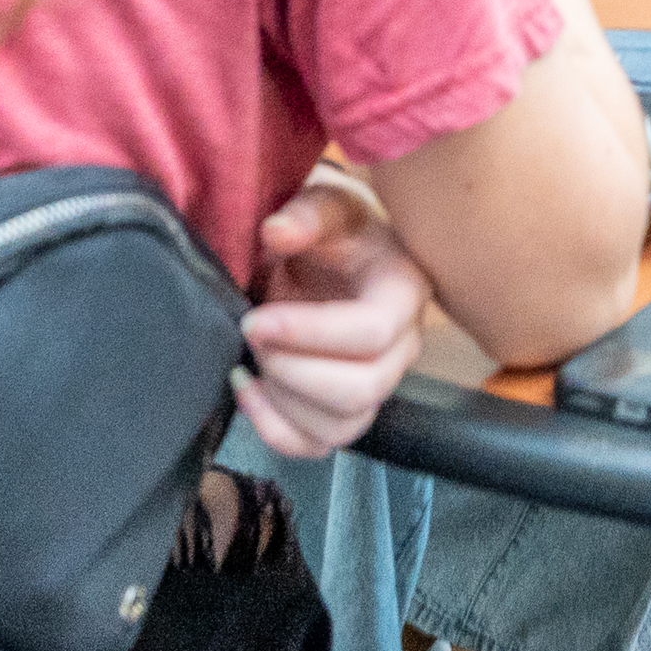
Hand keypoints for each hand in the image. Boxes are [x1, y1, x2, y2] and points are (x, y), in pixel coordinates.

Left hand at [233, 171, 432, 460]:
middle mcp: (402, 346)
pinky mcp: (344, 412)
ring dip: (284, 402)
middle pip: (362, 391)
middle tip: (253, 334)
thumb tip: (277, 232)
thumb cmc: (333, 229)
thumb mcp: (325, 204)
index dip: (311, 334)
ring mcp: (376, 385)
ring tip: (251, 360)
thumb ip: (306, 213)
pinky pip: (315, 446)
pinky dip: (273, 429)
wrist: (330, 255)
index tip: (256, 319)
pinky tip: (247, 387)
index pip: (373, 333)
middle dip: (294, 371)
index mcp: (404, 291)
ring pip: (341, 427)